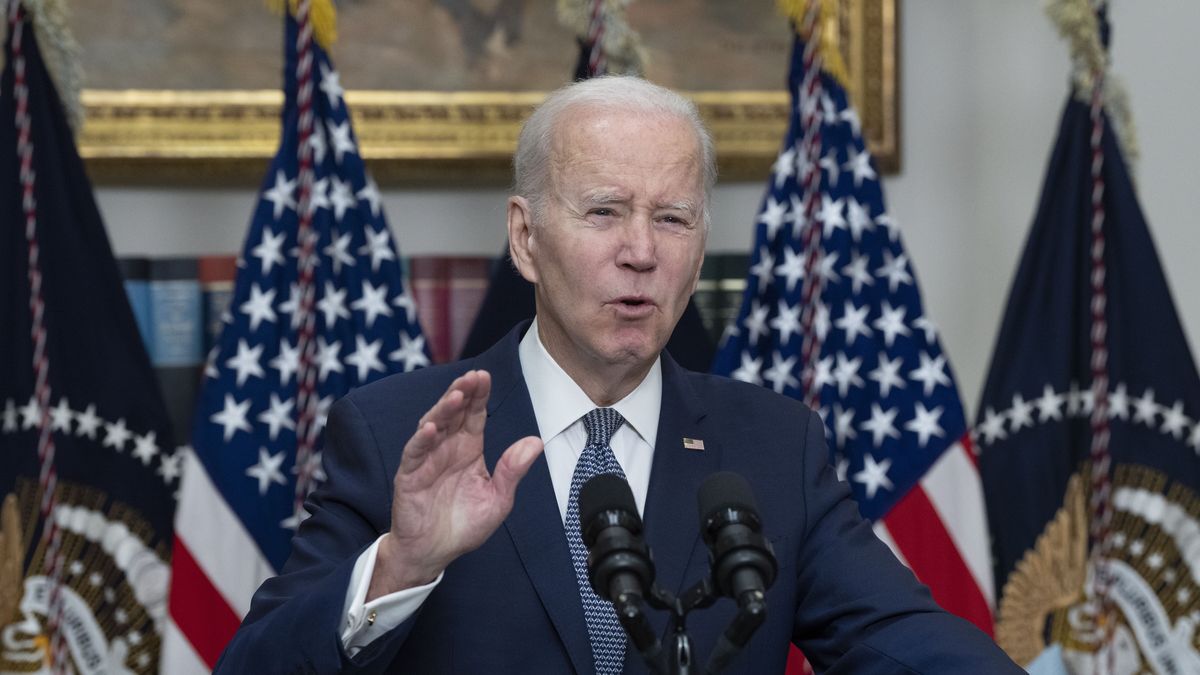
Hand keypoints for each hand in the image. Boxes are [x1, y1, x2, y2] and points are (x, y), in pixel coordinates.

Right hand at [368, 369, 542, 599]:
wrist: (434, 553)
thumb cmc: (463, 526)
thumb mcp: (498, 499)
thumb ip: (513, 470)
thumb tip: (535, 442)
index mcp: (468, 450)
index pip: (474, 415)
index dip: (479, 395)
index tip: (485, 376)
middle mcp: (447, 449)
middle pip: (454, 413)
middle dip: (462, 393)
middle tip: (473, 377)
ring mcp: (426, 460)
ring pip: (433, 425)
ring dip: (443, 409)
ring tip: (456, 395)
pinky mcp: (410, 476)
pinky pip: (415, 453)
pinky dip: (422, 439)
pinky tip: (431, 428)